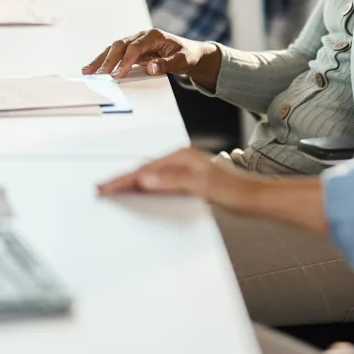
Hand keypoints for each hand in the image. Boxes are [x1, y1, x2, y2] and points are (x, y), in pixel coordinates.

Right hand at [83, 27, 222, 85]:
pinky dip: (105, 61)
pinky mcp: (132, 49)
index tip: (118, 74)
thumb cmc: (187, 55)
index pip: (135, 47)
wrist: (191, 52)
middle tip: (98, 74)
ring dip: (101, 60)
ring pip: (114, 48)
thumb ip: (167, 64)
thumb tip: (151, 68)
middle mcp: (142, 36)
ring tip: (87, 71)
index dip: (126, 61)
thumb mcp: (182, 61)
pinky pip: (116, 54)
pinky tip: (94, 69)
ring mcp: (136, 41)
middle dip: (107, 60)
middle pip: (120, 45)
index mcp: (154, 36)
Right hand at [97, 146, 231, 197]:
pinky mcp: (189, 180)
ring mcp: (186, 169)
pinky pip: (160, 182)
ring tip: (114, 190)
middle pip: (145, 170)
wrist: (253, 198)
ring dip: (133, 183)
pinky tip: (141, 193)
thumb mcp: (201, 186)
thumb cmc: (234, 190)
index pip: (145, 169)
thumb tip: (146, 178)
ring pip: (151, 175)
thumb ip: (173, 181)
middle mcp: (183, 159)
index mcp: (182, 156)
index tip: (105, 187)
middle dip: (122, 179)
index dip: (123, 179)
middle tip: (100, 188)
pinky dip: (146, 187)